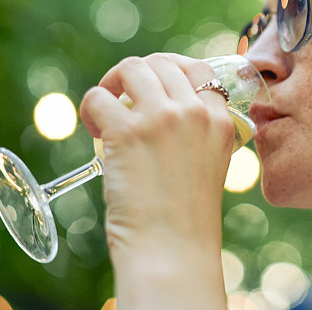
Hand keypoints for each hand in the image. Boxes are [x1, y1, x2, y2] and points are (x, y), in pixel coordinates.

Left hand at [79, 53, 231, 307]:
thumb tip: (163, 109)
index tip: (153, 87)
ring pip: (131, 68)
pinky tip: (96, 131)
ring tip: (107, 110)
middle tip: (123, 98)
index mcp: (220, 120)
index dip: (170, 70)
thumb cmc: (187, 216)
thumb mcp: (211, 162)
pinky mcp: (127, 132)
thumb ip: (198, 132)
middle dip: (137, 75)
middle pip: (161, 62)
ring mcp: (161, 118)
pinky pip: (98, 97)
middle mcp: (194, 111)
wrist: (173, 249)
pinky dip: (91, 108)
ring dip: (113, 83)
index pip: (198, 69)